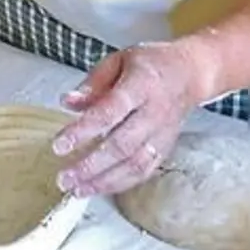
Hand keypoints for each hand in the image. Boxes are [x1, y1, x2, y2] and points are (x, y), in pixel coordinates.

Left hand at [49, 39, 214, 196]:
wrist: (191, 73)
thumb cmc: (150, 64)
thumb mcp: (118, 61)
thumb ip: (92, 83)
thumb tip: (67, 102)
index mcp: (141, 85)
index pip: (109, 112)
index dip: (83, 132)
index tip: (58, 146)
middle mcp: (154, 113)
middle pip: (122, 145)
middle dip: (90, 165)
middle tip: (63, 178)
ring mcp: (163, 134)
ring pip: (135, 164)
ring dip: (104, 181)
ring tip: (77, 189)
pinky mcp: (167, 148)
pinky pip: (145, 171)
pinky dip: (121, 183)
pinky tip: (99, 188)